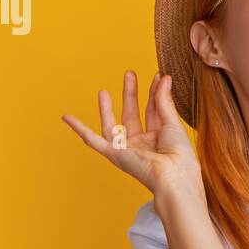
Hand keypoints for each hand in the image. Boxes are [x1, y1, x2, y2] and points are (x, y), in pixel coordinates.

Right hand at [61, 70, 202, 197]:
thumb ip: (163, 101)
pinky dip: (79, 129)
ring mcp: (128, 149)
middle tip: (129, 73)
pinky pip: (93, 141)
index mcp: (159, 138)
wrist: (174, 175)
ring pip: (112, 125)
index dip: (154, 91)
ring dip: (107, 108)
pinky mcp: (115, 155)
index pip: (153, 110)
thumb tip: (162, 78)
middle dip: (131, 93)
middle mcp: (142, 144)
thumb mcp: (173, 123)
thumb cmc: (180, 155)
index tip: (157, 75)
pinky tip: (67, 118)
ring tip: (103, 91)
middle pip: (132, 114)